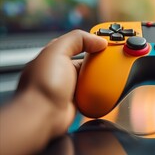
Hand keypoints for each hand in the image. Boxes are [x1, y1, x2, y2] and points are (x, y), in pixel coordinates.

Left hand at [0, 30, 106, 154]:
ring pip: (91, 77)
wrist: (42, 117)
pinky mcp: (76, 101)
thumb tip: (97, 40)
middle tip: (111, 58)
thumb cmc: (41, 86)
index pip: (78, 43)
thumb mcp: (57, 51)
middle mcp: (61, 70)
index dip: (92, 40)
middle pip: (87, 60)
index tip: (107, 41)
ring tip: (110, 73)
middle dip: (99, 59)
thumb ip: (77, 39)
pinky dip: (99, 91)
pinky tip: (105, 88)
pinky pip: (93, 92)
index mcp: (55, 56)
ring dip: (100, 76)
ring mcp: (69, 86)